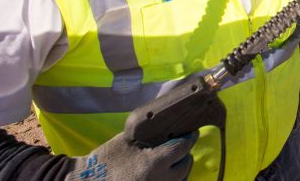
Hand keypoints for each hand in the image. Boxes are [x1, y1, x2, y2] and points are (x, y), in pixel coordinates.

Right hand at [66, 130, 196, 180]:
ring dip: (180, 168)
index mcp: (153, 163)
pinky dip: (171, 179)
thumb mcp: (127, 141)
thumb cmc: (106, 159)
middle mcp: (159, 180)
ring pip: (180, 179)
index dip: (190, 138)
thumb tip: (166, 125)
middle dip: (185, 154)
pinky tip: (166, 172)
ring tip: (175, 158)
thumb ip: (149, 135)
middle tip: (182, 144)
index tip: (192, 132)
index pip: (182, 148)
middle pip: (185, 165)